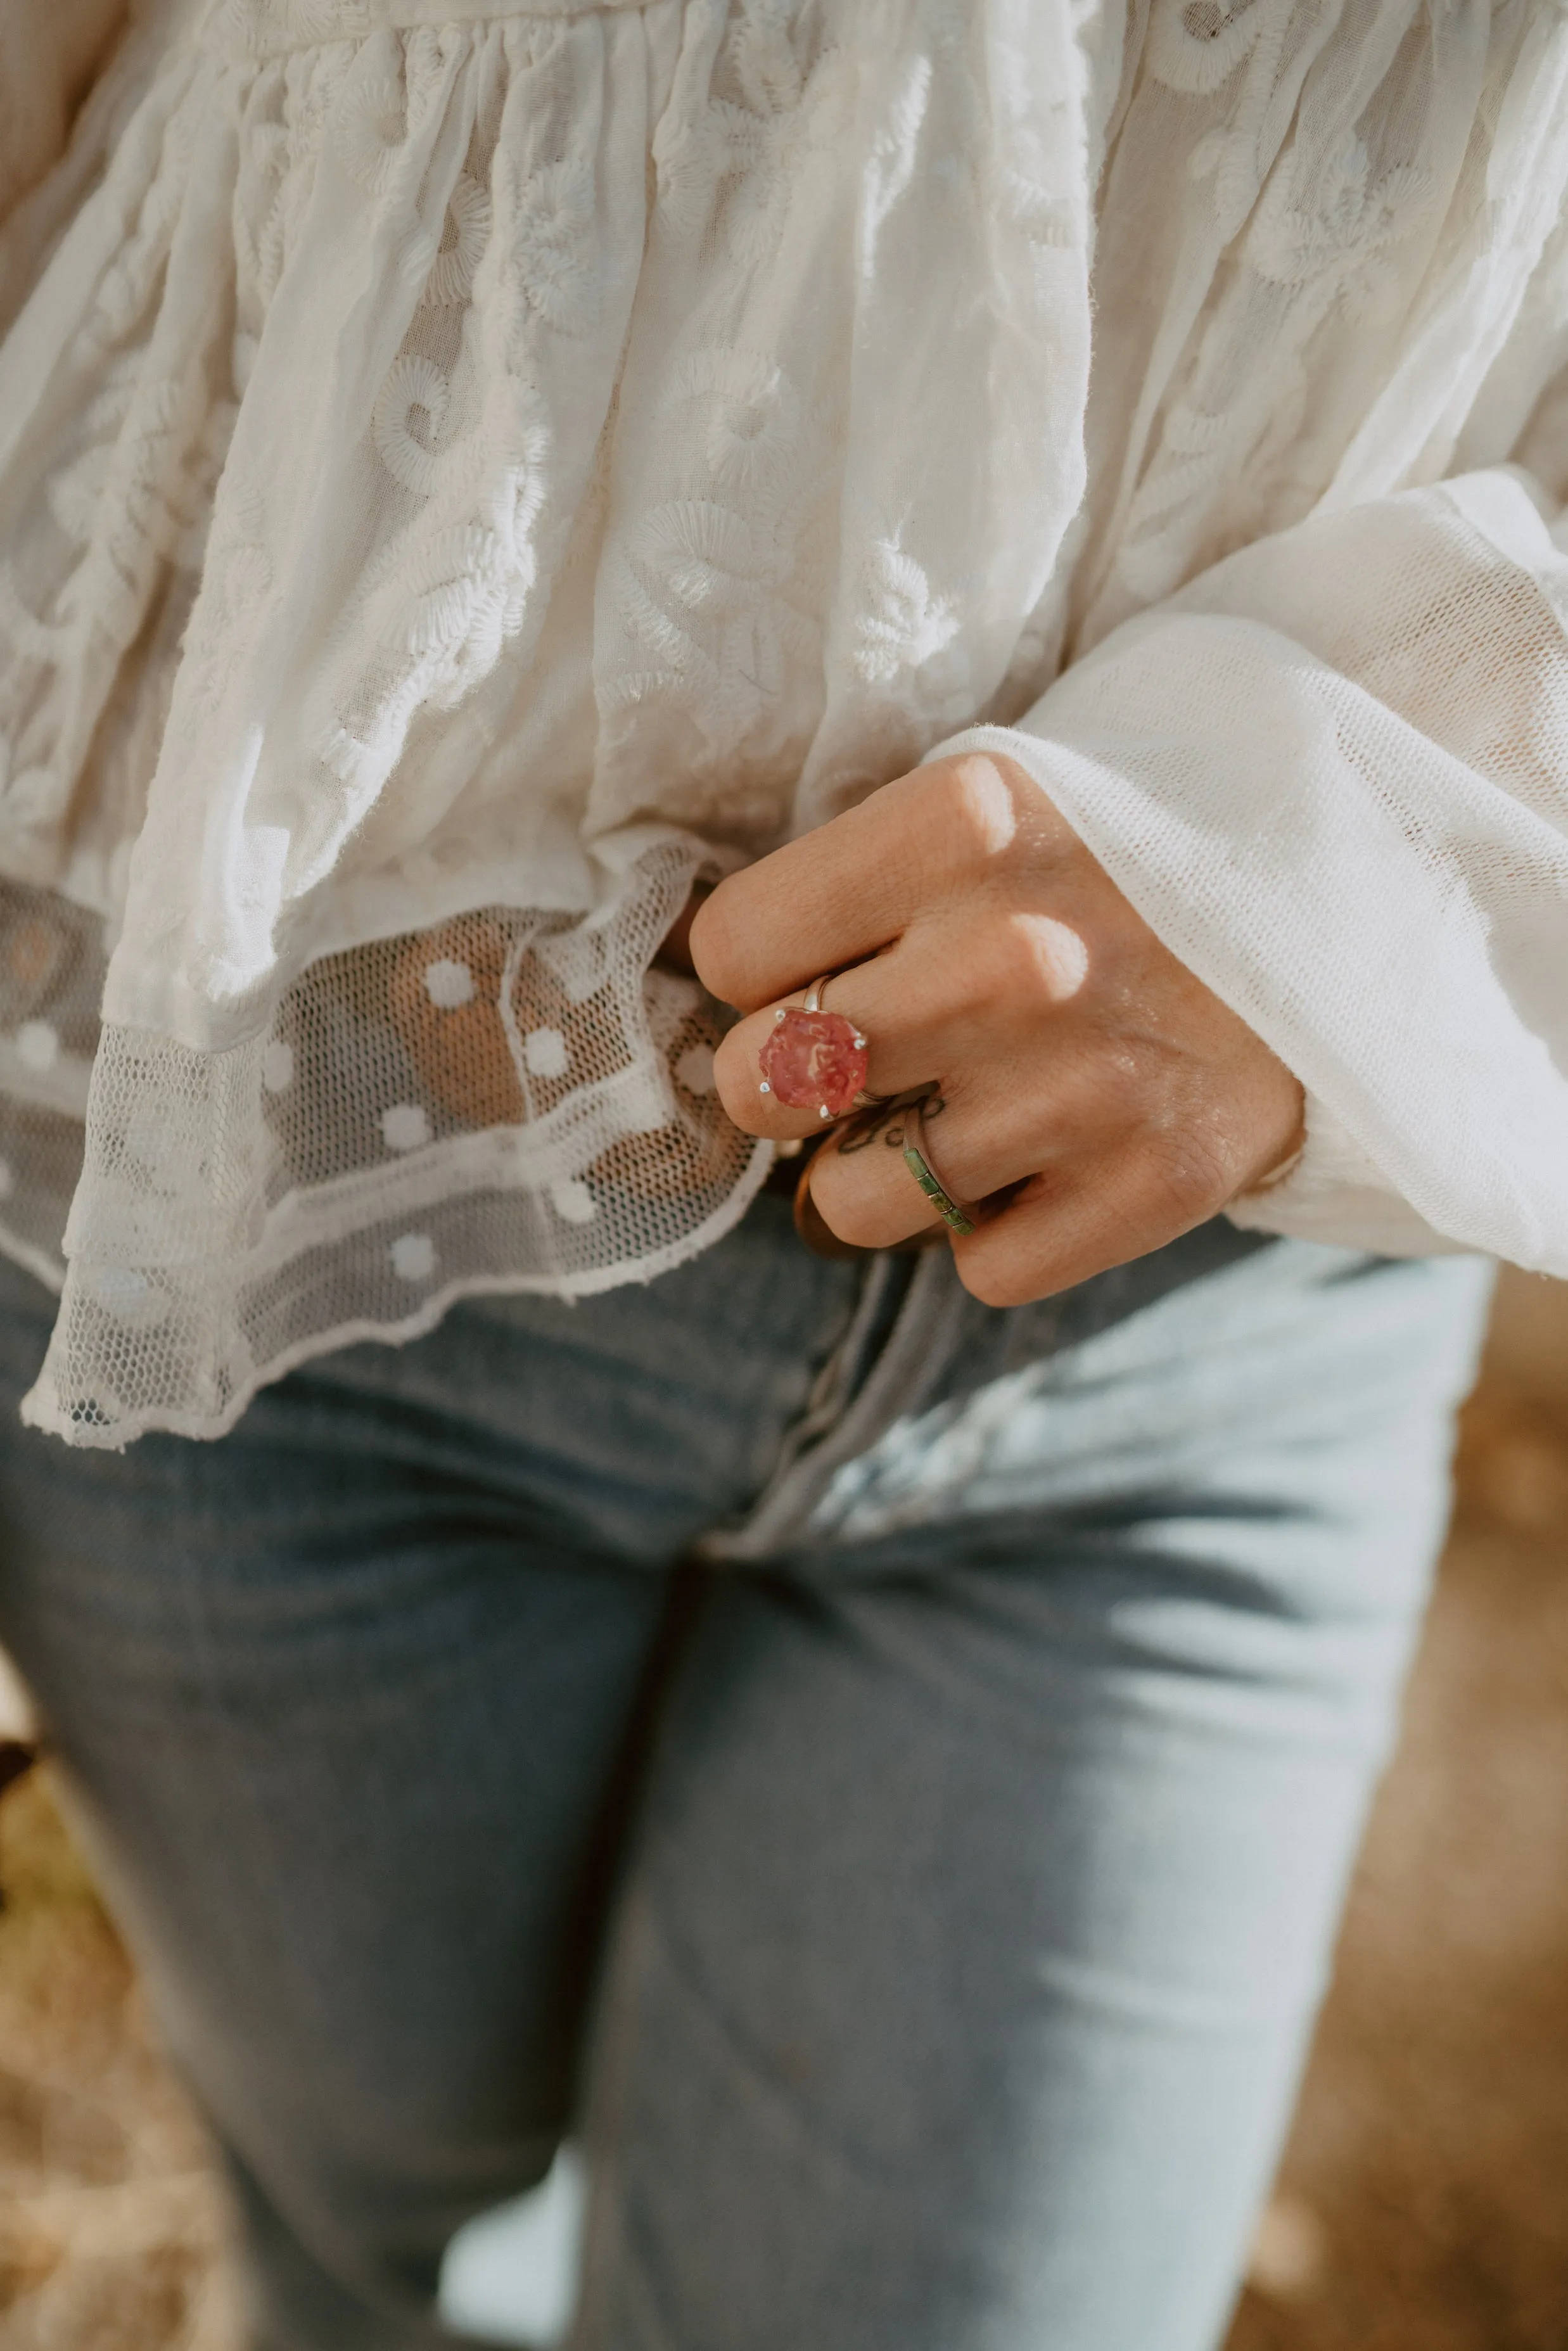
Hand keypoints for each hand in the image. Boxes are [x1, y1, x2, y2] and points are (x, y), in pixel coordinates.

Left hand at [690, 753, 1303, 1305]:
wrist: (1343, 906)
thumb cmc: (1115, 859)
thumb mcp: (989, 808)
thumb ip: (853, 886)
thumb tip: (704, 1004)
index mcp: (965, 821)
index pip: (733, 950)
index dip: (754, 976)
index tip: (803, 974)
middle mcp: (1017, 953)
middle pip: (759, 1080)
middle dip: (781, 1085)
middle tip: (842, 1067)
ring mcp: (1089, 1081)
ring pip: (848, 1202)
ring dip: (869, 1178)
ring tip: (937, 1120)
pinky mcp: (1156, 1183)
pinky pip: (975, 1265)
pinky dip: (990, 1229)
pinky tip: (1042, 1158)